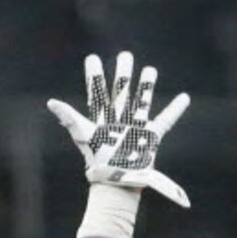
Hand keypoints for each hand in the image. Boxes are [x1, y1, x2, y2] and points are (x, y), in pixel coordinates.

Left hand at [47, 51, 190, 207]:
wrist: (115, 182)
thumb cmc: (98, 161)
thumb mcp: (83, 135)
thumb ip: (69, 117)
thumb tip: (52, 102)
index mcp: (102, 119)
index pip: (97, 91)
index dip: (94, 75)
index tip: (92, 58)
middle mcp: (118, 121)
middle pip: (121, 92)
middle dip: (123, 73)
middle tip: (125, 55)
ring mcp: (135, 129)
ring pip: (142, 102)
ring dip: (146, 86)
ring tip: (150, 70)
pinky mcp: (150, 138)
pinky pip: (165, 121)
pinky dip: (175, 110)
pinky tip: (184, 98)